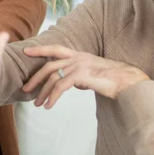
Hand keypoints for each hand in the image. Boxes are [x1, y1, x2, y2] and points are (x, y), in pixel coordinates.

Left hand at [22, 45, 148, 108]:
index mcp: (79, 54)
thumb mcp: (92, 73)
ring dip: (43, 92)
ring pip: (53, 77)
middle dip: (35, 78)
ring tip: (38, 104)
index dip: (40, 50)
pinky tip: (49, 106)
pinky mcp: (82, 75)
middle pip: (49, 66)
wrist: (127, 81)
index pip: (55, 49)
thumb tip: (70, 83)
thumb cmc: (112, 79)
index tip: (26, 52)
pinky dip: (52, 97)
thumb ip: (79, 75)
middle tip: (25, 89)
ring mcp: (79, 65)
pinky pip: (61, 86)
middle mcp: (77, 57)